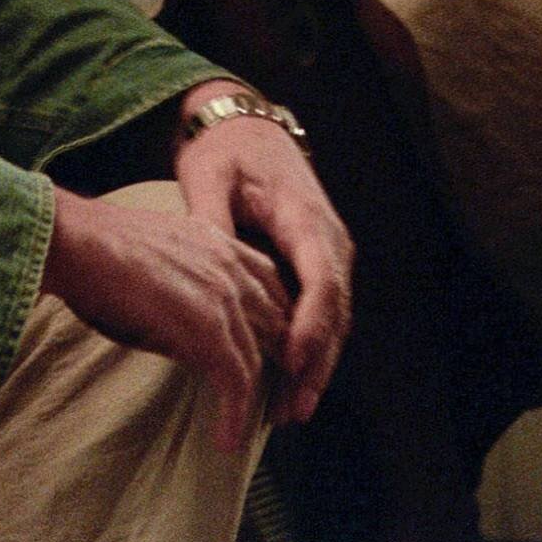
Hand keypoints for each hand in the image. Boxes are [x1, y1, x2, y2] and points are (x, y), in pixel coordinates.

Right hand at [40, 175, 292, 453]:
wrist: (73, 241)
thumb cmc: (96, 250)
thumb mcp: (160, 256)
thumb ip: (189, 282)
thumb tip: (189, 332)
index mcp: (221, 242)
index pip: (272, 287)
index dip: (278, 324)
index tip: (272, 356)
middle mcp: (232, 265)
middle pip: (279, 324)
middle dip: (278, 364)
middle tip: (270, 402)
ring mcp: (224, 295)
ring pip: (261, 356)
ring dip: (259, 398)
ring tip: (247, 428)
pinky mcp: (207, 326)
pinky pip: (236, 380)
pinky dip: (233, 415)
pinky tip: (225, 441)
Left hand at [171, 82, 352, 431]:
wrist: (248, 130)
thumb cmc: (225, 152)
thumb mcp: (208, 175)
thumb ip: (209, 219)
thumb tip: (207, 265)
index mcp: (304, 217)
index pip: (321, 279)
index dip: (310, 325)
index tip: (291, 361)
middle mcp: (327, 240)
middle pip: (335, 311)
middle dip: (316, 364)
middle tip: (290, 410)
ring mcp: (327, 254)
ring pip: (334, 320)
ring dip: (315, 367)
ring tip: (289, 412)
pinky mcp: (315, 265)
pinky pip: (321, 314)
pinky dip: (310, 351)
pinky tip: (289, 385)